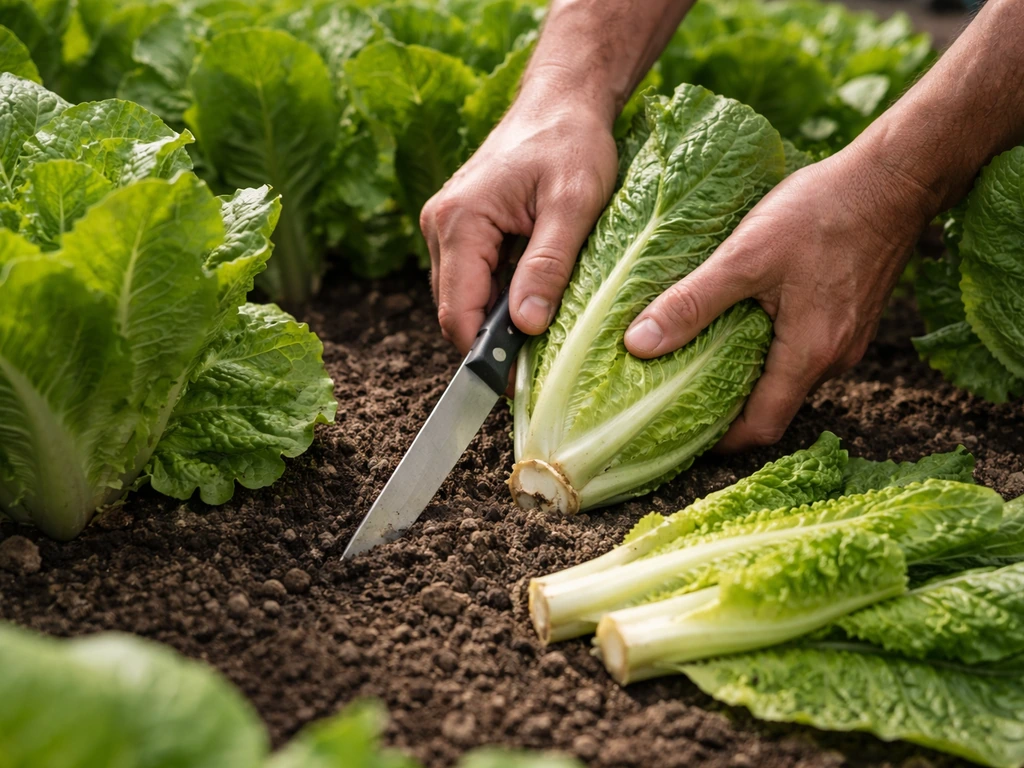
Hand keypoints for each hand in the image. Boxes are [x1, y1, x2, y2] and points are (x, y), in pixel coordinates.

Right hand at [420, 98, 617, 353]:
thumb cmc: (571, 142)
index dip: (483, 356)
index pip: (457, 311)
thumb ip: (548, 266)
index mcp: (460, 220)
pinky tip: (532, 302)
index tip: (517, 385)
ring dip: (495, 322)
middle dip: (489, 344)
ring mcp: (447, 226)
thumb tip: (526, 327)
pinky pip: (472, 278)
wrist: (562, 99)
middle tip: (535, 369)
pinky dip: (498, 299)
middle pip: (454, 310)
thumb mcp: (574, 205)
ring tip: (539, 336)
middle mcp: (440, 225)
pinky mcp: (461, 227)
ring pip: (462, 297)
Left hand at [623, 144, 940, 450]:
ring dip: (749, 375)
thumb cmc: (822, 213)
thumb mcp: (743, 256)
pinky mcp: (850, 316)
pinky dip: (770, 349)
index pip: (762, 427)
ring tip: (700, 359)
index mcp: (809, 356)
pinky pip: (803, 349)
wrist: (894, 178)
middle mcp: (834, 358)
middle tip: (678, 396)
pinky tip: (740, 324)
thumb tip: (638, 343)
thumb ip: (691, 302)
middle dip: (728, 408)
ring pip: (789, 376)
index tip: (681, 435)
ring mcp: (846, 338)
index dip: (721, 442)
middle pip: (775, 405)